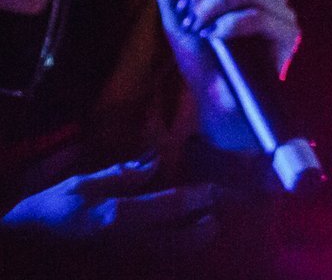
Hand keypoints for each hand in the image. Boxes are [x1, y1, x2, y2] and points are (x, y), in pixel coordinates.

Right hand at [1, 158, 216, 251]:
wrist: (14, 255)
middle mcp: (126, 244)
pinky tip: (170, 244)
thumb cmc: (43, 217)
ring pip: (171, 257)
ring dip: (190, 243)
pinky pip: (153, 266)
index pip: (172, 205)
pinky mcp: (117, 274)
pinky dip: (168, 256)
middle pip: (183, 241)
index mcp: (117, 217)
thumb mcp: (77, 188)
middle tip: (213, 214)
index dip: (198, 196)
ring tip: (200, 228)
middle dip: (204, 228)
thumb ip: (120, 176)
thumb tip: (154, 161)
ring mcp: (123, 265)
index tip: (213, 188)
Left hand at [156, 0, 300, 147]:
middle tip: (188, 14)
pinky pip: (258, 16)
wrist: (216, 100)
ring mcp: (280, 12)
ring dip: (213, 7)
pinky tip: (216, 37)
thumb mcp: (178, 24)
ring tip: (199, 29)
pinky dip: (230, 25)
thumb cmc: (201, 62)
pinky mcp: (287, 34)